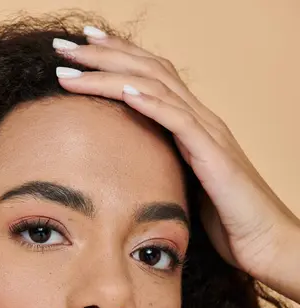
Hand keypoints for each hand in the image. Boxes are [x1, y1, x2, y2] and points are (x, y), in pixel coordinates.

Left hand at [53, 31, 299, 301]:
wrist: (263, 242)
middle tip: (64, 46)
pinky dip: (152, 103)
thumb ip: (163, 168)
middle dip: (103, 54)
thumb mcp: (184, 187)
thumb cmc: (225, 220)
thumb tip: (128, 168)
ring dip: (113, 72)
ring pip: (157, 87)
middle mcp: (200, 119)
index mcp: (190, 125)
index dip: (114, 59)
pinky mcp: (214, 156)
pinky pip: (180, 121)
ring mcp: (209, 134)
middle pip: (148, 70)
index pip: (149, 78)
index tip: (79, 50)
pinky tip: (126, 92)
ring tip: (76, 64)